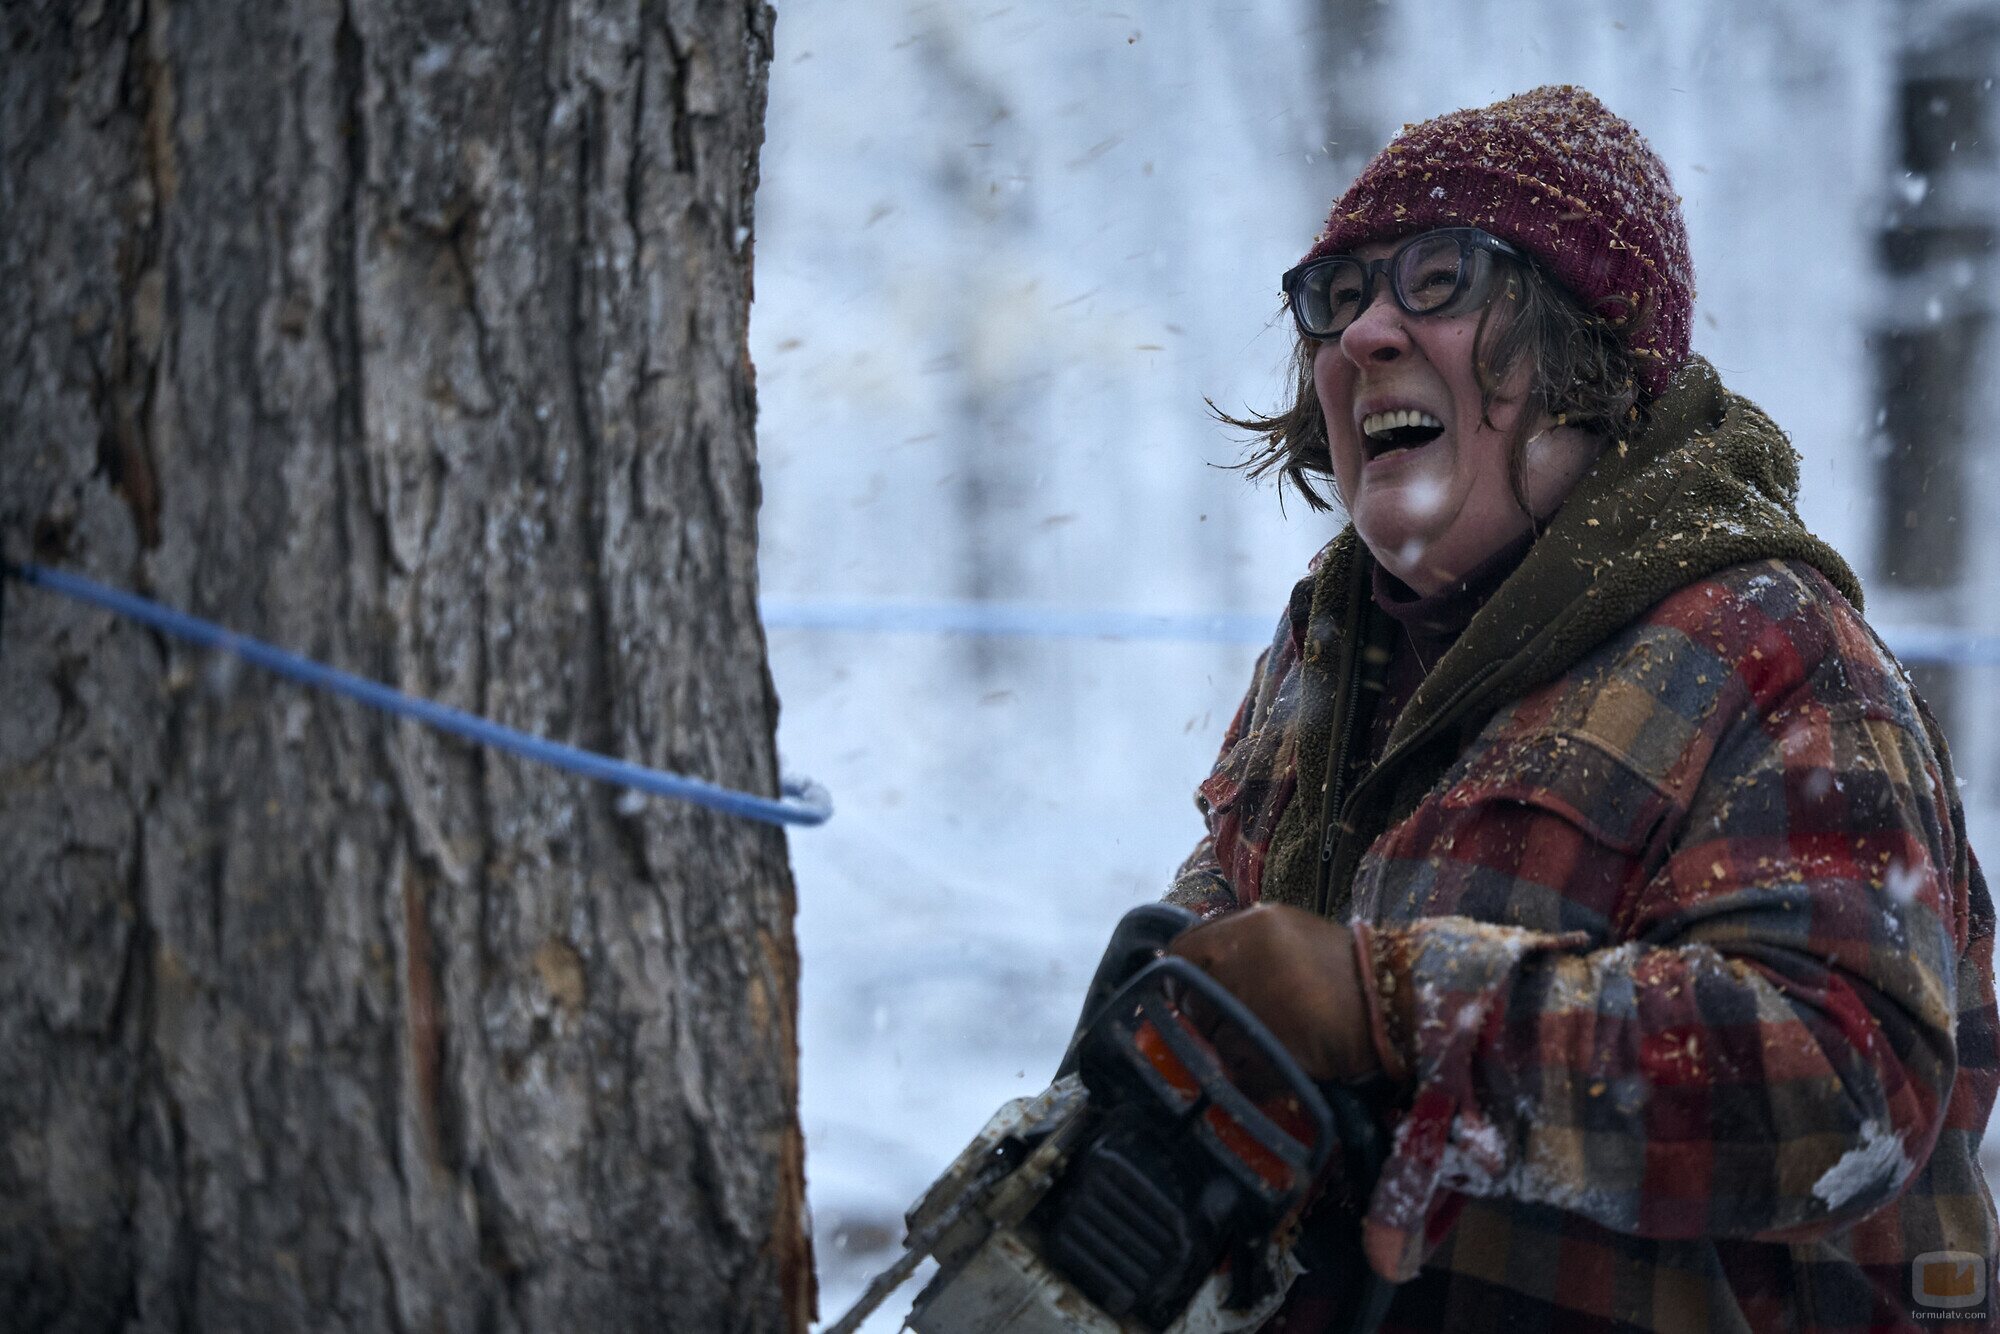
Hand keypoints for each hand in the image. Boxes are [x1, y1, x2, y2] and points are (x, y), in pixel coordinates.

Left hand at [1167, 903, 1376, 1083]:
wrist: (1394, 1007)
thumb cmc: (1344, 971)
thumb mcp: (1290, 932)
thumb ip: (1243, 943)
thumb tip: (1195, 967)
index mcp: (1250, 926)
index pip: (1183, 951)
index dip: (1184, 977)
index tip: (1194, 993)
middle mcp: (1244, 961)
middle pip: (1194, 1000)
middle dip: (1211, 1017)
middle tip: (1244, 1024)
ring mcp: (1253, 1006)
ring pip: (1213, 1040)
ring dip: (1235, 1048)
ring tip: (1275, 1042)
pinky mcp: (1266, 1049)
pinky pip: (1237, 1072)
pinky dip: (1255, 1076)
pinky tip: (1282, 1064)